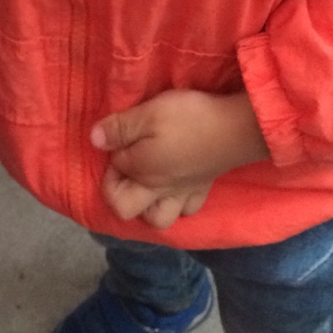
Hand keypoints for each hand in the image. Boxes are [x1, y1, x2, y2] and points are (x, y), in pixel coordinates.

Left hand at [91, 90, 267, 229]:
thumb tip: (94, 140)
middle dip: (120, 193)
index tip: (118, 140)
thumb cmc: (189, 119)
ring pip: (160, 219)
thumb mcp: (148, 113)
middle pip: (128, 211)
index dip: (110, 158)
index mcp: (142, 173)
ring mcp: (184, 193)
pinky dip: (180, 203)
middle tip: (128, 166)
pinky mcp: (205, 188)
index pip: (113, 177)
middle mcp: (159, 190)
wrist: (238, 129)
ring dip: (149, 206)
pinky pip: (188, 209)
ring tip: (150, 181)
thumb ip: (119, 128)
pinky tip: (179, 185)